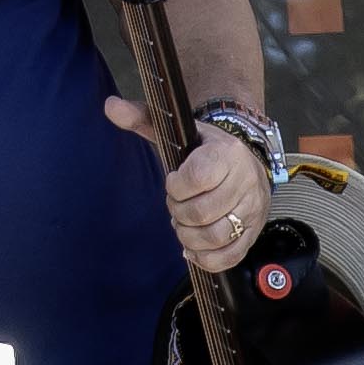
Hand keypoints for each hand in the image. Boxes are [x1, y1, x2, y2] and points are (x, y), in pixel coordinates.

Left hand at [103, 96, 270, 271]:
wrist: (243, 160)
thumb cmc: (202, 150)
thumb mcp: (174, 131)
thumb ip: (142, 118)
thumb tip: (110, 107)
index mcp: (226, 153)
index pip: (197, 177)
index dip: (176, 186)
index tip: (173, 181)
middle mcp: (245, 180)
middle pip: (202, 212)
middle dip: (179, 212)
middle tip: (177, 205)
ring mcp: (252, 208)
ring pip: (217, 237)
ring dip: (190, 237)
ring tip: (184, 225)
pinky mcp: (253, 232)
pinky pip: (231, 256)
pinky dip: (207, 257)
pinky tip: (194, 247)